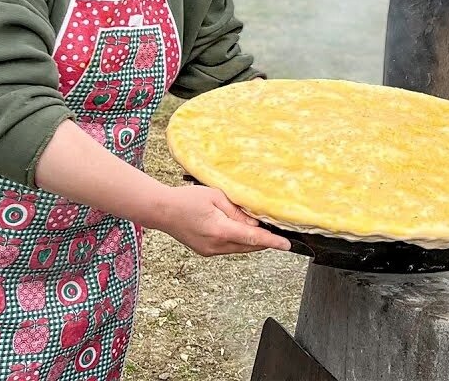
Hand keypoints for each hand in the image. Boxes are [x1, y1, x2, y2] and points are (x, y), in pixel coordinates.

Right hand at [154, 184, 291, 255]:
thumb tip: (255, 222)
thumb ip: (238, 211)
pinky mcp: (206, 251)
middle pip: (248, 247)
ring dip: (251, 241)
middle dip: (264, 241)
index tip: (287, 246)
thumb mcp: (216, 197)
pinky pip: (229, 248)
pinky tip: (240, 229)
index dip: (272, 242)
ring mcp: (210, 251)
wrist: (161, 211)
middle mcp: (216, 245)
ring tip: (259, 227)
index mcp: (220, 230)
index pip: (253, 238)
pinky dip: (238, 241)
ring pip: (239, 249)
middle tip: (277, 231)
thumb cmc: (186, 199)